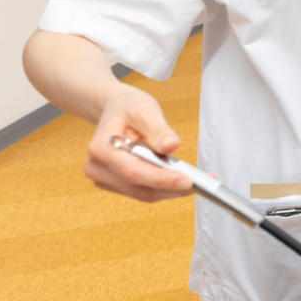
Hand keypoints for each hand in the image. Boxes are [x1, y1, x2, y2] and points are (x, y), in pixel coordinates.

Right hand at [85, 85, 192, 201]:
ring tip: (198, 180)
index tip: (186, 180)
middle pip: (139, 188)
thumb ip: (158, 128)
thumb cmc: (126, 107)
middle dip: (172, 187)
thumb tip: (171, 146)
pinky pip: (143, 191)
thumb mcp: (144, 109)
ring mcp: (105, 179)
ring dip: (171, 190)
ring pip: (143, 194)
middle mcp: (98, 168)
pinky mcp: (115, 184)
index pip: (132, 171)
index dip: (160, 179)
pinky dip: (164, 187)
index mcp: (102, 148)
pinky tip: (181, 178)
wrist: (114, 109)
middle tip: (202, 182)